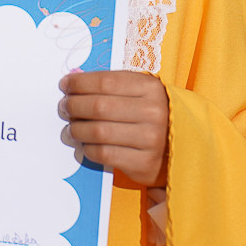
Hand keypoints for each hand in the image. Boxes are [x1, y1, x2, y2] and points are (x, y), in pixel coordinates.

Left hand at [59, 69, 168, 186]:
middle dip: (73, 106)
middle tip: (64, 108)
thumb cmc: (153, 116)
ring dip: (76, 130)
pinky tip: (85, 145)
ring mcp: (151, 139)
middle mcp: (154, 112)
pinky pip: (104, 154)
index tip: (64, 85)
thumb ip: (112, 86)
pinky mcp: (144, 163)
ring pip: (98, 132)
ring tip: (70, 129)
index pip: (106, 82)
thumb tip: (73, 81)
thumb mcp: (142, 93)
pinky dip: (88, 149)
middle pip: (99, 106)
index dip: (79, 83)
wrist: (181, 148)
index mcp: (152, 89)